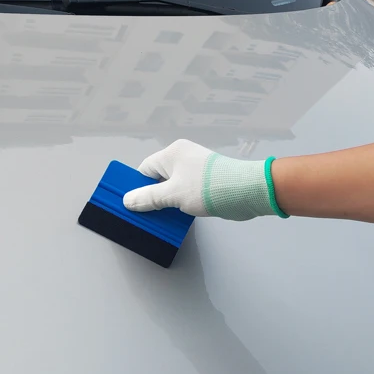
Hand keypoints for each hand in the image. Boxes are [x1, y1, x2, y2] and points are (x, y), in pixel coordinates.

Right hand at [123, 139, 286, 220]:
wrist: (245, 191)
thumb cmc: (207, 188)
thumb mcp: (172, 195)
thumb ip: (148, 198)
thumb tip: (128, 200)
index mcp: (172, 154)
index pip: (145, 169)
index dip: (137, 187)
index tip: (132, 204)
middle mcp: (183, 158)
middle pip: (158, 179)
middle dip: (152, 197)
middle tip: (145, 215)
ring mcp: (196, 170)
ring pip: (172, 187)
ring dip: (167, 203)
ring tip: (161, 220)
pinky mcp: (206, 183)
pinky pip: (186, 193)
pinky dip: (180, 204)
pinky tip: (178, 217)